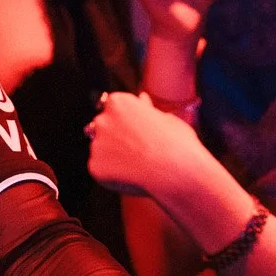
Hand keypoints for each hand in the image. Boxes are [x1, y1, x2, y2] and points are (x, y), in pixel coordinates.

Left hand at [87, 91, 209, 198]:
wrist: (179, 173)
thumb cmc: (178, 144)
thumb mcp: (167, 119)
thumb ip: (147, 109)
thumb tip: (141, 99)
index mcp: (117, 102)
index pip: (113, 108)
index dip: (128, 122)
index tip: (141, 133)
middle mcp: (102, 119)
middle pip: (104, 127)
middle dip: (117, 137)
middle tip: (140, 151)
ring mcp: (97, 143)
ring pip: (101, 149)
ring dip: (114, 155)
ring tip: (139, 165)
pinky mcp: (95, 166)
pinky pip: (101, 170)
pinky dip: (112, 174)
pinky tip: (132, 177)